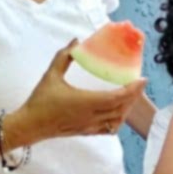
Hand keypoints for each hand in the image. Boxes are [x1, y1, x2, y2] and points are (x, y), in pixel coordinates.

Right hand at [10, 42, 147, 141]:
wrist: (30, 125)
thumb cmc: (40, 100)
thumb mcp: (51, 75)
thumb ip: (64, 57)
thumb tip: (75, 41)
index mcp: (86, 102)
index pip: (117, 97)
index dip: (133, 89)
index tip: (142, 79)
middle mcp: (91, 116)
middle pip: (122, 108)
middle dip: (134, 96)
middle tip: (140, 84)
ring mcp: (90, 126)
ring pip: (117, 120)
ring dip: (127, 108)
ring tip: (130, 96)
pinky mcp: (86, 132)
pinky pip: (109, 129)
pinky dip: (118, 121)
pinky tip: (118, 113)